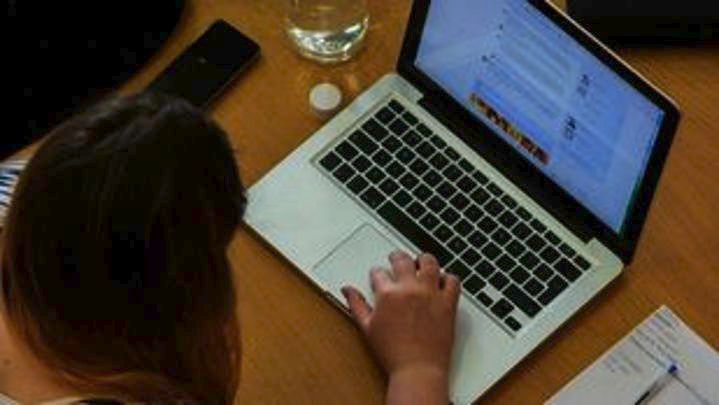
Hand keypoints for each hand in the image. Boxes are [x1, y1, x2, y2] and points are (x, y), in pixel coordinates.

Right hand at [341, 250, 460, 403]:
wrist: (418, 370)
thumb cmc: (393, 353)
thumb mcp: (367, 328)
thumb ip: (357, 305)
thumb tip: (347, 290)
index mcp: (388, 294)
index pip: (379, 273)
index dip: (377, 273)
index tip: (378, 275)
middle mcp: (410, 289)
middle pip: (403, 260)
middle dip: (397, 256)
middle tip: (396, 258)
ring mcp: (431, 294)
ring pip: (430, 263)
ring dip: (423, 260)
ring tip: (420, 262)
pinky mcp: (448, 303)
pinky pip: (453, 281)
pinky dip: (448, 278)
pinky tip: (442, 280)